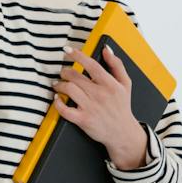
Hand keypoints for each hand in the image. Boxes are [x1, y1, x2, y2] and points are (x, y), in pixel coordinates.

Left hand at [53, 46, 148, 169]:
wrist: (122, 132)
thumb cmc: (122, 107)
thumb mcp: (125, 84)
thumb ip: (116, 65)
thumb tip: (106, 50)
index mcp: (110, 84)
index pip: (91, 65)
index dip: (77, 55)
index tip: (68, 50)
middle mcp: (100, 94)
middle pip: (75, 76)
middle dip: (65, 72)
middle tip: (63, 72)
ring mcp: (90, 107)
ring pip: (68, 89)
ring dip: (59, 84)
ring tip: (57, 84)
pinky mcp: (82, 120)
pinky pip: (64, 109)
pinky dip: (57, 103)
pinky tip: (56, 98)